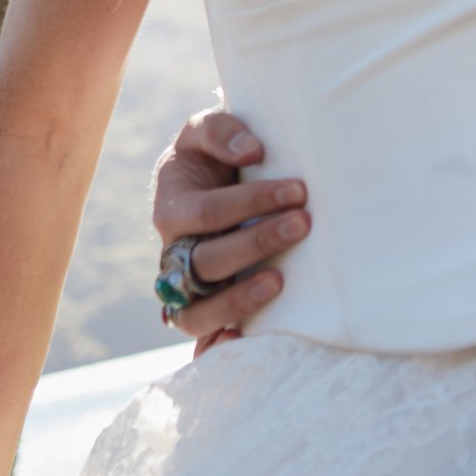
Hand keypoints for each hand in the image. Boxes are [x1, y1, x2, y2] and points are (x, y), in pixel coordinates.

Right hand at [152, 104, 309, 349]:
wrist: (211, 178)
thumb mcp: (207, 129)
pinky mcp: (203, 306)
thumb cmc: (212, 155)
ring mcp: (186, 285)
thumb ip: (223, 131)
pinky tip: (240, 341)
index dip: (250, 203)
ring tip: (280, 282)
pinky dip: (213, 346)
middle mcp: (175, 251)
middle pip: (205, 261)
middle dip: (256, 243)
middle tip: (303, 223)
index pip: (207, 212)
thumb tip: (254, 151)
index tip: (298, 190)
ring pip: (195, 309)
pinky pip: (200, 336)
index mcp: (173, 207)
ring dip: (238, 300)